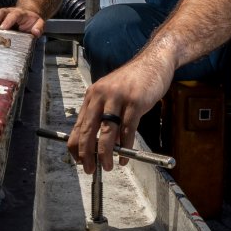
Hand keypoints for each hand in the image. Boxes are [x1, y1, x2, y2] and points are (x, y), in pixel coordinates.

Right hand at [0, 7, 44, 36]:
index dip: (8, 20)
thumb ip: (39, 27)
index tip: (3, 27)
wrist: (26, 15)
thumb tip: (36, 32)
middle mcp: (8, 11)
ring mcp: (0, 12)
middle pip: (0, 12)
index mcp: (19, 13)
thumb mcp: (38, 23)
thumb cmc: (31, 21)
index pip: (13, 15)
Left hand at [67, 55, 173, 173]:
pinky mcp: (135, 102)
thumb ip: (105, 117)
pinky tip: (125, 157)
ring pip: (107, 132)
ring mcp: (118, 98)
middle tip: (89, 168)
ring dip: (105, 153)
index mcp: (92, 95)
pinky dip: (126, 147)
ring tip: (107, 166)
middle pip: (89, 130)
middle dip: (87, 153)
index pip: (78, 125)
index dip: (77, 146)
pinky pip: (128, 129)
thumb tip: (102, 146)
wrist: (153, 62)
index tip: (79, 160)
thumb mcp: (112, 96)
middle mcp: (101, 95)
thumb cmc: (132, 82)